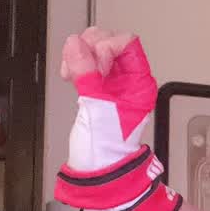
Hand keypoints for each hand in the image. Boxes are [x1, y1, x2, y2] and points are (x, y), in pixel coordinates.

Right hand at [58, 30, 157, 171]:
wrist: (95, 168)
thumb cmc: (107, 148)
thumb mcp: (97, 107)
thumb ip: (86, 74)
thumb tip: (76, 45)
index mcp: (139, 82)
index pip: (127, 43)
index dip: (107, 46)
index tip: (94, 64)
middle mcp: (128, 79)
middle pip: (110, 41)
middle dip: (90, 47)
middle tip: (79, 63)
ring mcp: (112, 82)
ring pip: (95, 49)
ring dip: (79, 53)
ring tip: (71, 70)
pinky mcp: (96, 87)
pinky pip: (85, 62)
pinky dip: (74, 63)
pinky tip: (70, 74)